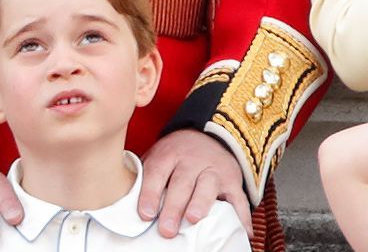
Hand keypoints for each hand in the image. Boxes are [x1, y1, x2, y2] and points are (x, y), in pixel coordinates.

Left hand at [138, 129, 252, 237]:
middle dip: (173, 206)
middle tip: (166, 229)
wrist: (207, 135)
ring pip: (208, 185)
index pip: (157, 172)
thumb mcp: (156, 157)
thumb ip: (144, 175)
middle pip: (182, 182)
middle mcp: (191, 159)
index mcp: (168, 154)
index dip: (150, 193)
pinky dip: (242, 215)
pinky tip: (243, 232)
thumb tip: (124, 201)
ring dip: (200, 203)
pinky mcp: (232, 179)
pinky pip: (239, 198)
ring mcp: (213, 169)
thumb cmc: (174, 156)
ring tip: (193, 219)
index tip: (145, 214)